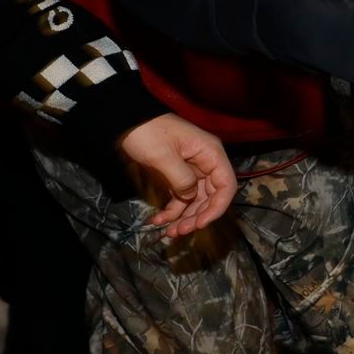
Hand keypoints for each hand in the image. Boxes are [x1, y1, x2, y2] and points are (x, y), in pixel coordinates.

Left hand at [117, 114, 237, 238]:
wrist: (127, 121)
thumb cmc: (147, 133)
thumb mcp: (162, 156)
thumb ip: (181, 179)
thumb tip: (190, 197)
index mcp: (210, 154)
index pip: (226, 186)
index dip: (217, 208)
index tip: (200, 224)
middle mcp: (206, 163)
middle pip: (211, 196)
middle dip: (197, 216)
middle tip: (178, 231)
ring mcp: (193, 170)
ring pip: (196, 200)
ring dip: (184, 217)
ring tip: (168, 232)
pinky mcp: (178, 175)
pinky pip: (181, 197)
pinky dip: (172, 211)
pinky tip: (159, 220)